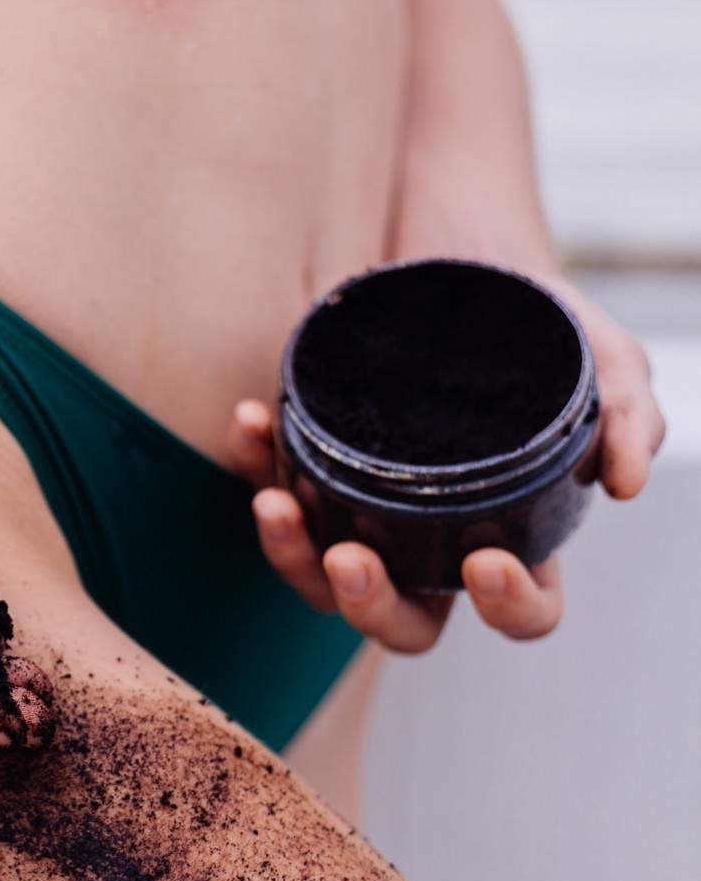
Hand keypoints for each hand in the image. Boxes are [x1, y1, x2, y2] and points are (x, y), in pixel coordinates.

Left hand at [228, 280, 663, 653]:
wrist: (462, 260)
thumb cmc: (536, 327)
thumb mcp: (599, 357)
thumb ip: (627, 413)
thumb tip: (627, 483)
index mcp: (507, 535)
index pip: (518, 610)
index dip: (507, 608)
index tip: (486, 562)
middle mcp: (427, 540)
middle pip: (400, 620)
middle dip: (369, 605)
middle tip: (352, 558)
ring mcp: (360, 508)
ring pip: (316, 575)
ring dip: (289, 552)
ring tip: (277, 501)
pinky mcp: (307, 461)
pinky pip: (268, 481)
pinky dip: (252, 460)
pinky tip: (252, 419)